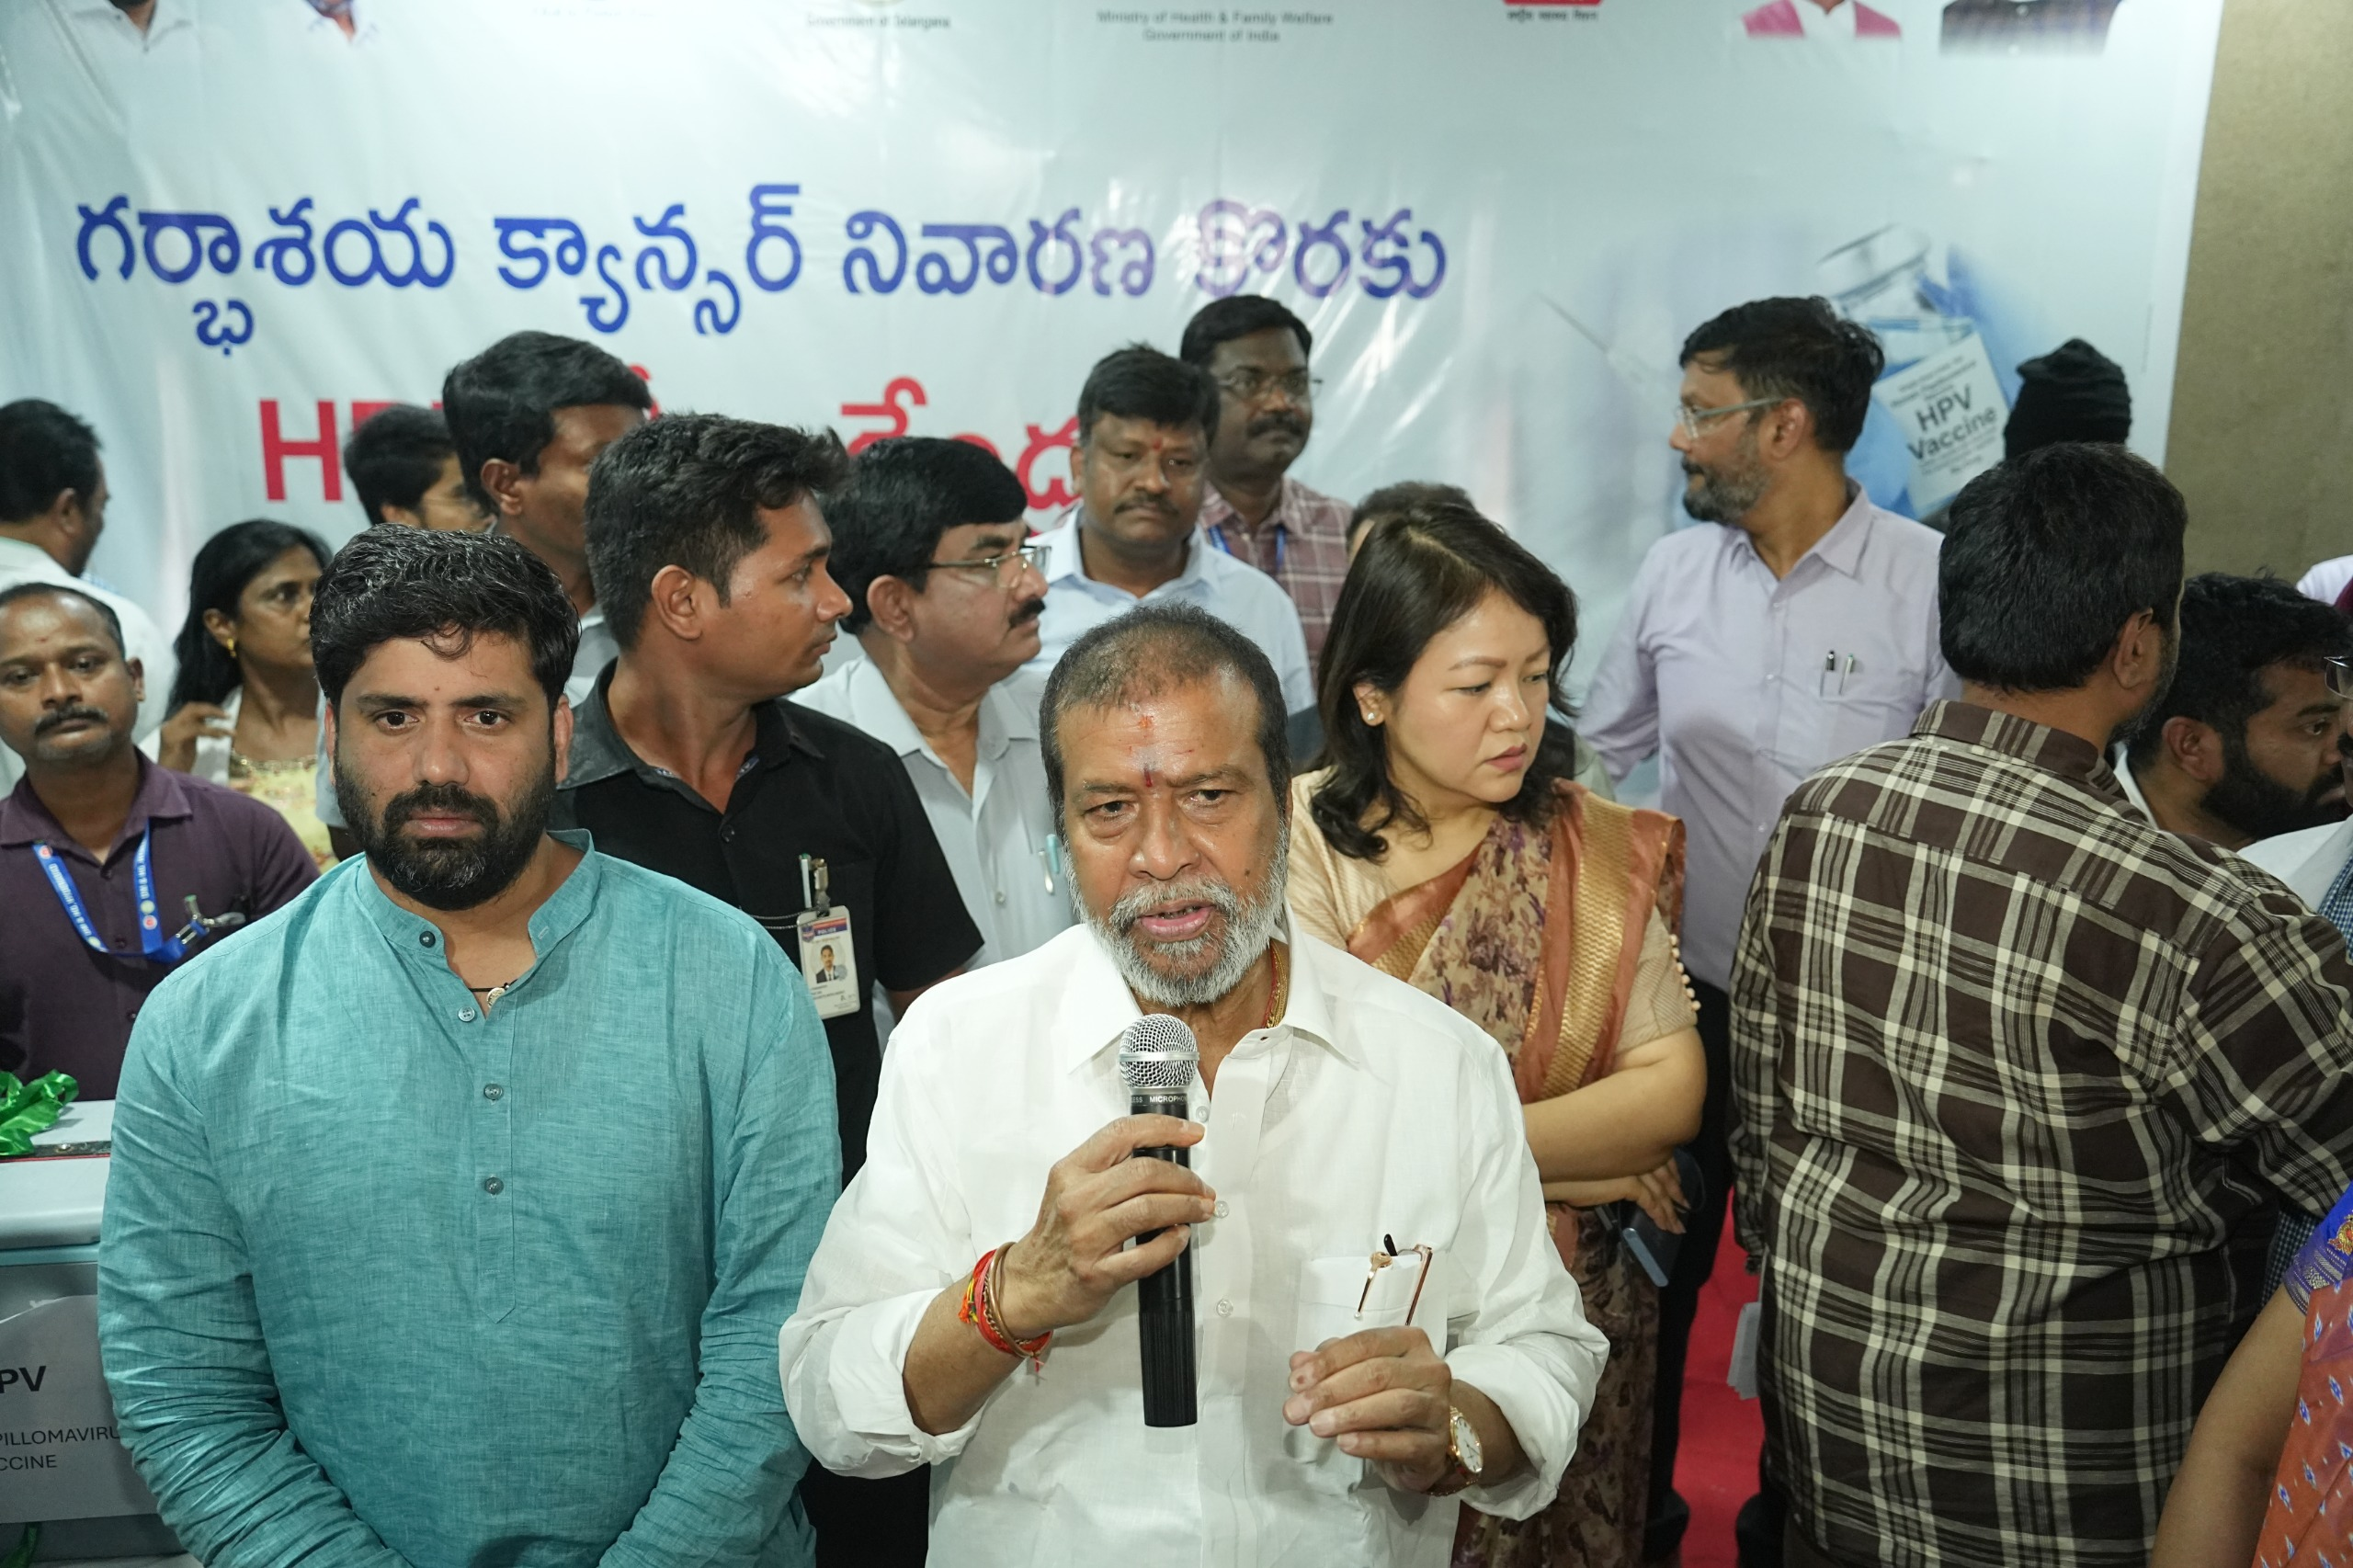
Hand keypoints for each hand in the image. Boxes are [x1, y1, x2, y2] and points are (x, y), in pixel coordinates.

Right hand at [156, 702, 230, 772]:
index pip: (190, 708)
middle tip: (229, 716)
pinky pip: (196, 729)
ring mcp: (170, 732)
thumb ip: (195, 731)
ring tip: (231, 731)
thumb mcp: (189, 744)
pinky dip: (211, 731)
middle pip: (192, 707)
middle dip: (212, 709)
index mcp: (172, 725)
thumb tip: (208, 720)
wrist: (168, 780)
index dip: (208, 708)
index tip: (224, 714)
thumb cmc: (179, 767)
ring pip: (194, 715)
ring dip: (215, 720)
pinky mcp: (174, 740)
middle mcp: (169, 726)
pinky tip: (221, 737)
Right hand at [994, 1115, 1214, 1340]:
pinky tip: (1179, 1237)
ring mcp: (1086, 1237)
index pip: (1122, 1134)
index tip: (1191, 1134)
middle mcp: (1077, 1200)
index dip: (1164, 1129)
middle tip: (1202, 1187)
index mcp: (1071, 1172)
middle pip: (1144, 1173)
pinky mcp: (1097, 1272)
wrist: (1028, 1284)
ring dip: (1186, 1206)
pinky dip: (1171, 1244)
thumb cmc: (1056, 1236)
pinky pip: (1146, 1255)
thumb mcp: (1070, 1189)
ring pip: (1149, 1209)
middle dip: (1184, 1178)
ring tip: (1201, 1208)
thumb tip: (1165, 1159)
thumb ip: (1109, 1170)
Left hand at [1283, 1326, 1453, 1489]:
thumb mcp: (1358, 1375)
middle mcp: (1429, 1370)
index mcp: (1409, 1342)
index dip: (1328, 1361)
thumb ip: (1330, 1365)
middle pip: (1378, 1373)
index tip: (1296, 1382)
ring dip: (1351, 1414)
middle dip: (1331, 1391)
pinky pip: (1406, 1443)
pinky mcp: (1436, 1445)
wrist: (1425, 1441)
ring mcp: (1438, 1408)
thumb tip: (1298, 1363)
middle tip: (1297, 1410)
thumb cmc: (1388, 1399)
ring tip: (1316, 1426)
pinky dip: (1373, 1443)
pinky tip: (1345, 1443)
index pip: (1366, 1344)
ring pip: (1397, 1405)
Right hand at [1541, 1157, 1686, 1232]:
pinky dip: (1660, 1214)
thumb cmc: (1568, 1159)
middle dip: (1676, 1188)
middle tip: (1686, 1203)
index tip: (1677, 1179)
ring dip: (1671, 1208)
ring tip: (1678, 1224)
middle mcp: (1635, 1151)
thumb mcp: (1596, 1157)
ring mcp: (1634, 1167)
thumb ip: (1612, 1159)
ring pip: (1660, 1189)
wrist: (1555, 1165)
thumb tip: (1618, 1169)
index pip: (1657, 1154)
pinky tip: (1666, 1224)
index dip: (1670, 1169)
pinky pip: (1651, 1202)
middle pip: (1664, 1172)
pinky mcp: (1629, 1184)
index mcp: (1629, 1142)